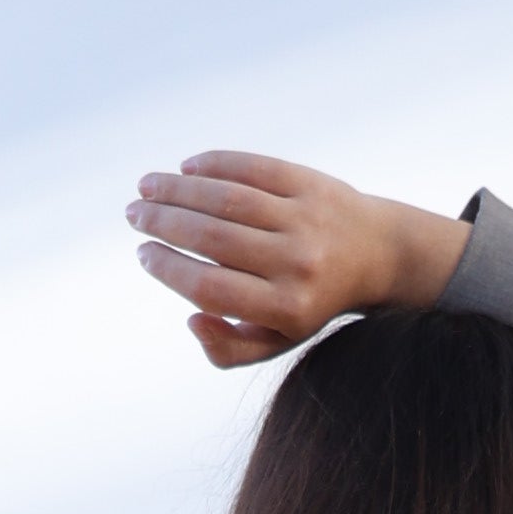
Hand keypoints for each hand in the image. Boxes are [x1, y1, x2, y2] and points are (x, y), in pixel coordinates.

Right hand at [126, 153, 467, 367]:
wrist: (378, 255)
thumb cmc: (310, 301)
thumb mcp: (278, 340)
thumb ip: (230, 349)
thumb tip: (192, 319)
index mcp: (288, 309)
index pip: (212, 288)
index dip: (170, 269)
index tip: (144, 254)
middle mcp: (299, 264)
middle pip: (214, 239)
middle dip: (164, 223)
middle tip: (134, 214)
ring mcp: (307, 220)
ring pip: (229, 199)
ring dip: (179, 189)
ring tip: (147, 186)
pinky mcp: (312, 183)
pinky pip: (254, 168)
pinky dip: (216, 164)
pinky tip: (186, 168)